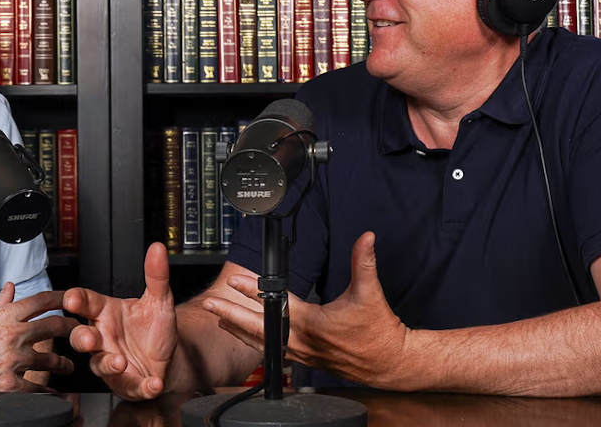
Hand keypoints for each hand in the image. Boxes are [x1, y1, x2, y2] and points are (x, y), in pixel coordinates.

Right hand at [0, 282, 79, 391]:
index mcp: (6, 316)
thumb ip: (0, 302)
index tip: (72, 300)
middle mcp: (13, 334)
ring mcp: (13, 359)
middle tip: (78, 332)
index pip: (41, 301)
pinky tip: (53, 391)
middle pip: (54, 327)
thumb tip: (11, 289)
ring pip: (50, 358)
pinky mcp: (9, 382)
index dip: (61, 298)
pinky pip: (36, 386)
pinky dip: (48, 390)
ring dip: (63, 363)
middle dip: (71, 329)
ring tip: (68, 366)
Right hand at [64, 243, 176, 399]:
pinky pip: (131, 387)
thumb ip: (156, 276)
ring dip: (109, 364)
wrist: (170, 359)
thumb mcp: (159, 300)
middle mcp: (104, 338)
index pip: (86, 303)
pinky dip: (142, 387)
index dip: (77, 300)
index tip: (72, 298)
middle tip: (89, 338)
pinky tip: (152, 383)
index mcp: (106, 314)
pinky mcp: (127, 384)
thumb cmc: (154, 330)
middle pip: (81, 338)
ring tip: (121, 362)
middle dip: (82, 338)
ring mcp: (111, 362)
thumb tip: (158, 249)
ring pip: (100, 365)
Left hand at [200, 231, 411, 388]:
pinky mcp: (306, 360)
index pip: (275, 304)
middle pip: (258, 328)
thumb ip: (363, 262)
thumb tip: (366, 238)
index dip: (253, 290)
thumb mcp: (370, 293)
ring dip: (240, 330)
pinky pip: (273, 351)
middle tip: (211, 303)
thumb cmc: (379, 331)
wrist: (390, 362)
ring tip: (220, 319)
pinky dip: (256, 342)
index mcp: (312, 324)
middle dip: (232, 314)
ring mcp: (302, 354)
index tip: (234, 280)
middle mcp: (302, 341)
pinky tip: (248, 337)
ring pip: (263, 343)